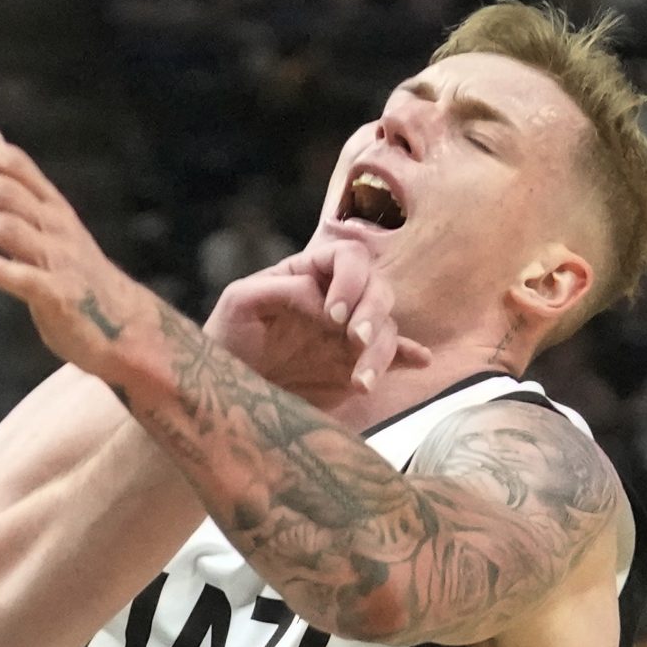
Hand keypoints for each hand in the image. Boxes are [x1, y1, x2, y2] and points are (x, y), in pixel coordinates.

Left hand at [0, 132, 148, 379]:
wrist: (124, 326)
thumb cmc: (75, 273)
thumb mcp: (50, 221)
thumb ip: (18, 184)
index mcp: (53, 206)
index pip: (15, 164)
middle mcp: (57, 226)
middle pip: (5, 191)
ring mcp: (59, 260)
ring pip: (8, 228)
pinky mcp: (59, 297)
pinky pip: (25, 278)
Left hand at [203, 238, 432, 400]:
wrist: (228, 390)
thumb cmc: (227, 338)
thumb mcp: (240, 302)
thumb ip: (281, 289)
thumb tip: (322, 298)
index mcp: (308, 273)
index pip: (348, 256)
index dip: (350, 279)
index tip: (334, 314)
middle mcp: (336, 299)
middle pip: (378, 288)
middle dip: (372, 312)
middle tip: (354, 340)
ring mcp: (348, 333)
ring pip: (386, 328)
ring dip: (381, 351)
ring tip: (360, 383)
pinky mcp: (355, 365)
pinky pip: (392, 355)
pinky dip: (406, 357)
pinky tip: (419, 360)